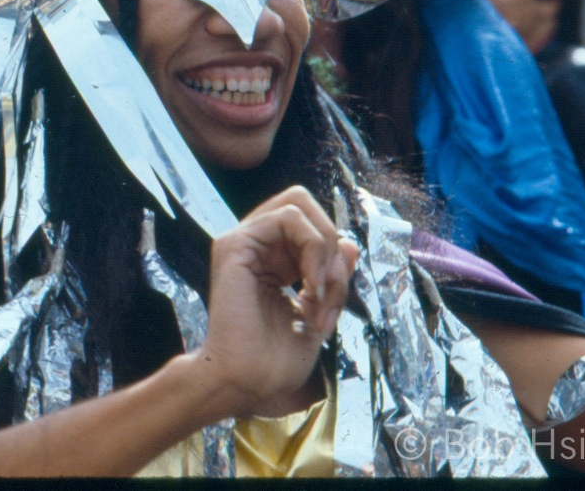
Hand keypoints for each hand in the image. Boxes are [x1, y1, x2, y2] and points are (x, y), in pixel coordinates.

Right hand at [198, 186, 357, 416]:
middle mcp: (256, 245)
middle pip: (303, 202)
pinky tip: (309, 284)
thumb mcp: (318, 311)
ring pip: (299, 204)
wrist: (247, 383)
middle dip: (330, 238)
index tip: (332, 295)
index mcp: (272, 259)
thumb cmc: (274, 361)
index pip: (310, 224)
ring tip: (320, 288)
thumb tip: (349, 244)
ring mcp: (243, 241)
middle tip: (329, 283)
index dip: (332, 249)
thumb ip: (332, 275)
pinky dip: (313, 247)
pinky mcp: (235, 244)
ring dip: (324, 246)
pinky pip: (288, 218)